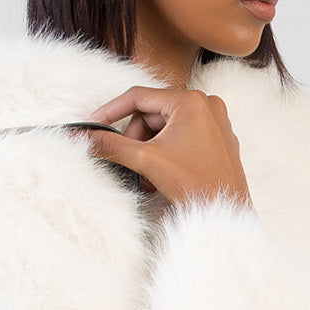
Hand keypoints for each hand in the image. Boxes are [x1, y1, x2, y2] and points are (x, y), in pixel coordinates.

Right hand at [81, 87, 251, 208]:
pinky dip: (166, 153)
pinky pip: (182, 137)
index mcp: (190, 101)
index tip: (94, 125)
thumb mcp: (146, 161)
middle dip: (136, 141)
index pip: (139, 97)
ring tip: (146, 177)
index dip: (112, 111)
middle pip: (152, 114)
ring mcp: (215, 122)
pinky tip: (160, 176)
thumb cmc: (195, 184)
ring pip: (166, 128)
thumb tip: (84, 137)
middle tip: (130, 165)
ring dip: (149, 151)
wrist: (225, 212)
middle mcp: (206, 104)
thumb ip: (112, 145)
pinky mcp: (217, 139)